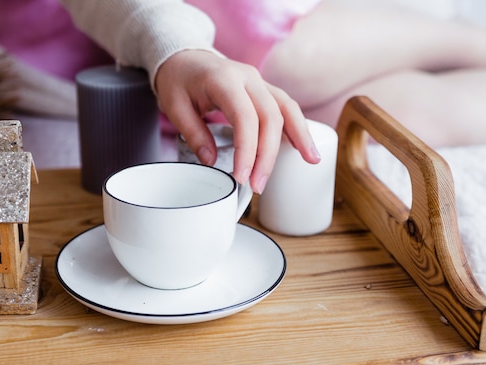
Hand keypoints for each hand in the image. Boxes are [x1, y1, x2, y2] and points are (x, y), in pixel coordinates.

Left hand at [155, 50, 320, 193]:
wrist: (185, 58)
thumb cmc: (179, 81)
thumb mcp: (174, 106)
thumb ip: (193, 133)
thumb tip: (212, 161)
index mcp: (224, 80)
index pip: (245, 117)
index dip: (247, 150)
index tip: (241, 177)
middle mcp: (248, 77)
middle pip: (270, 117)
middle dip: (268, 155)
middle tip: (258, 185)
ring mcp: (260, 82)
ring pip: (287, 108)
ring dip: (299, 136)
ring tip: (311, 161)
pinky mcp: (265, 90)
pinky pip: (287, 107)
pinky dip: (298, 127)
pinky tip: (306, 147)